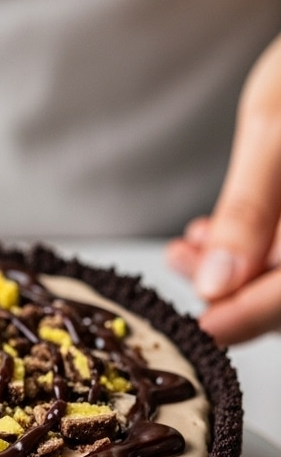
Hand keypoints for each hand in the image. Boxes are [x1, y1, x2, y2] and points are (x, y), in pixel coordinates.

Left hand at [168, 34, 280, 345]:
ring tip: (188, 248)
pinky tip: (218, 232)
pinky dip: (256, 248)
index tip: (201, 329)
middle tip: (184, 268)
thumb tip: (217, 284)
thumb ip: (248, 209)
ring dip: (238, 270)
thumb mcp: (276, 127)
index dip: (248, 317)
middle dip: (234, 291)